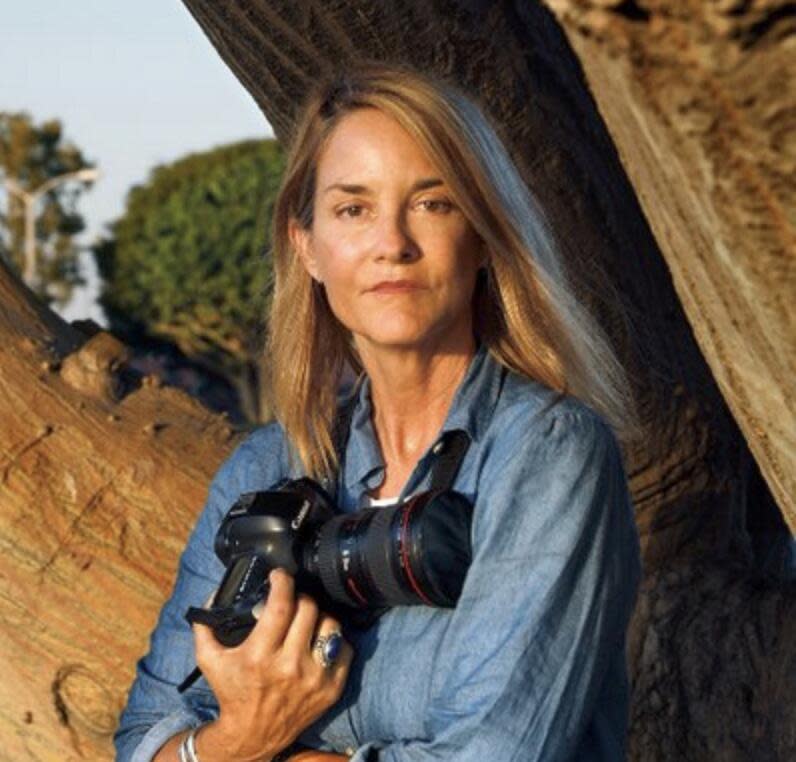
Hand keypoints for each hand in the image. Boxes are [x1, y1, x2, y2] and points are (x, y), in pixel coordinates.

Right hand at [193, 568, 352, 761]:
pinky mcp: (331, 688)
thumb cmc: (232, 692)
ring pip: (330, 624)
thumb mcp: (209, 660)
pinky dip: (333, 639)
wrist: (252, 734)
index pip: (281, 606)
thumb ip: (205, 626)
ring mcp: (314, 678)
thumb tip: (215, 592)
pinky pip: (345, 647)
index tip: (279, 575)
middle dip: (298, 597)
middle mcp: (290, 667)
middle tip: (291, 600)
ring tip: (307, 619)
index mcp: (260, 656)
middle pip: (308, 609)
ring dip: (318, 616)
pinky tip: (318, 639)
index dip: (282, 582)